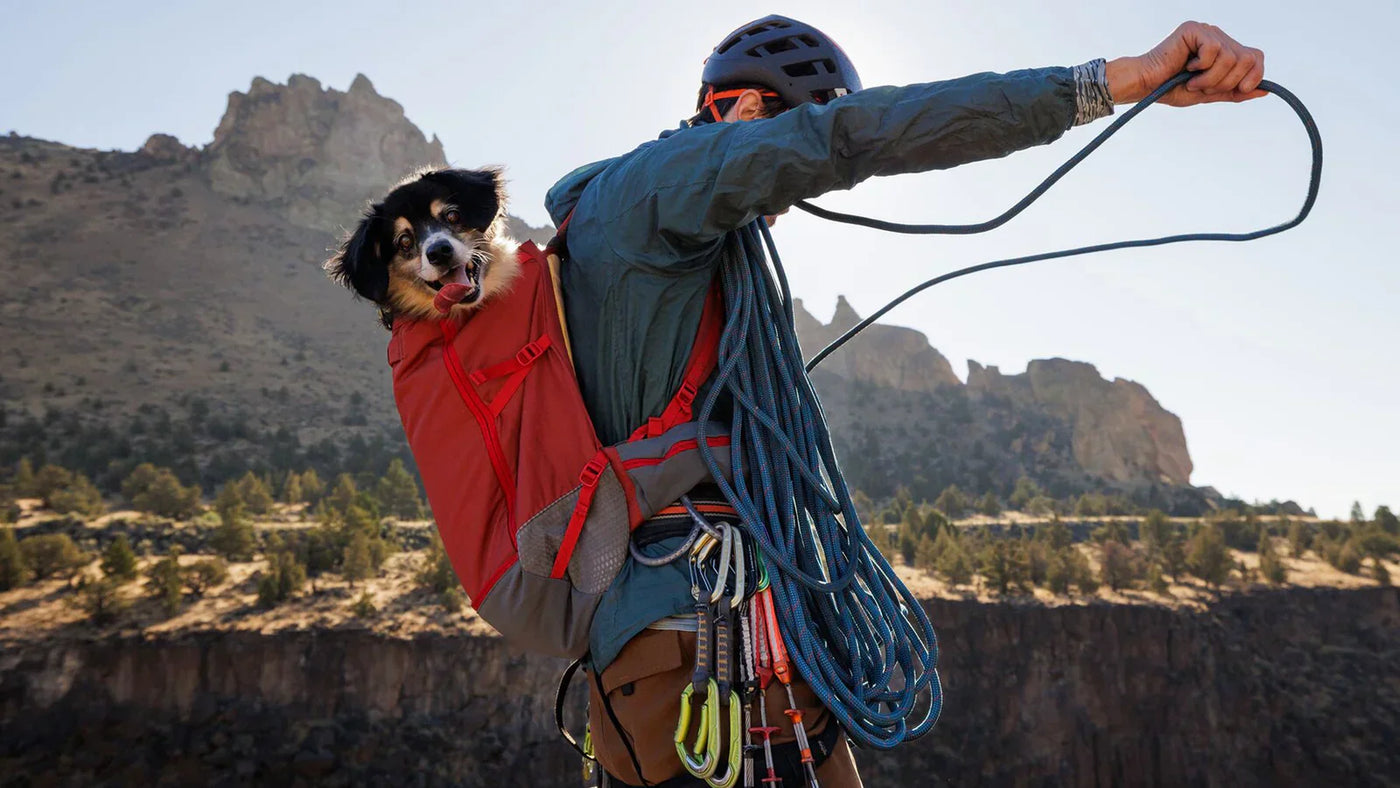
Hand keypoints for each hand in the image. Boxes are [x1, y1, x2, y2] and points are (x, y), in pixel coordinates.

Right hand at [1106, 21, 1265, 106]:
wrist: (1145, 87)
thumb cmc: (1170, 89)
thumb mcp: (1210, 94)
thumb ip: (1235, 92)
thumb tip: (1264, 92)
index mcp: (1223, 50)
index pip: (1255, 57)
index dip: (1254, 76)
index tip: (1237, 89)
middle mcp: (1217, 37)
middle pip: (1246, 58)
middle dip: (1227, 81)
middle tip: (1204, 87)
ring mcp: (1206, 31)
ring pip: (1231, 57)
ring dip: (1211, 78)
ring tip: (1193, 81)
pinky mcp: (1194, 29)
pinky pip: (1214, 50)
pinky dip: (1202, 67)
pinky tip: (1186, 67)